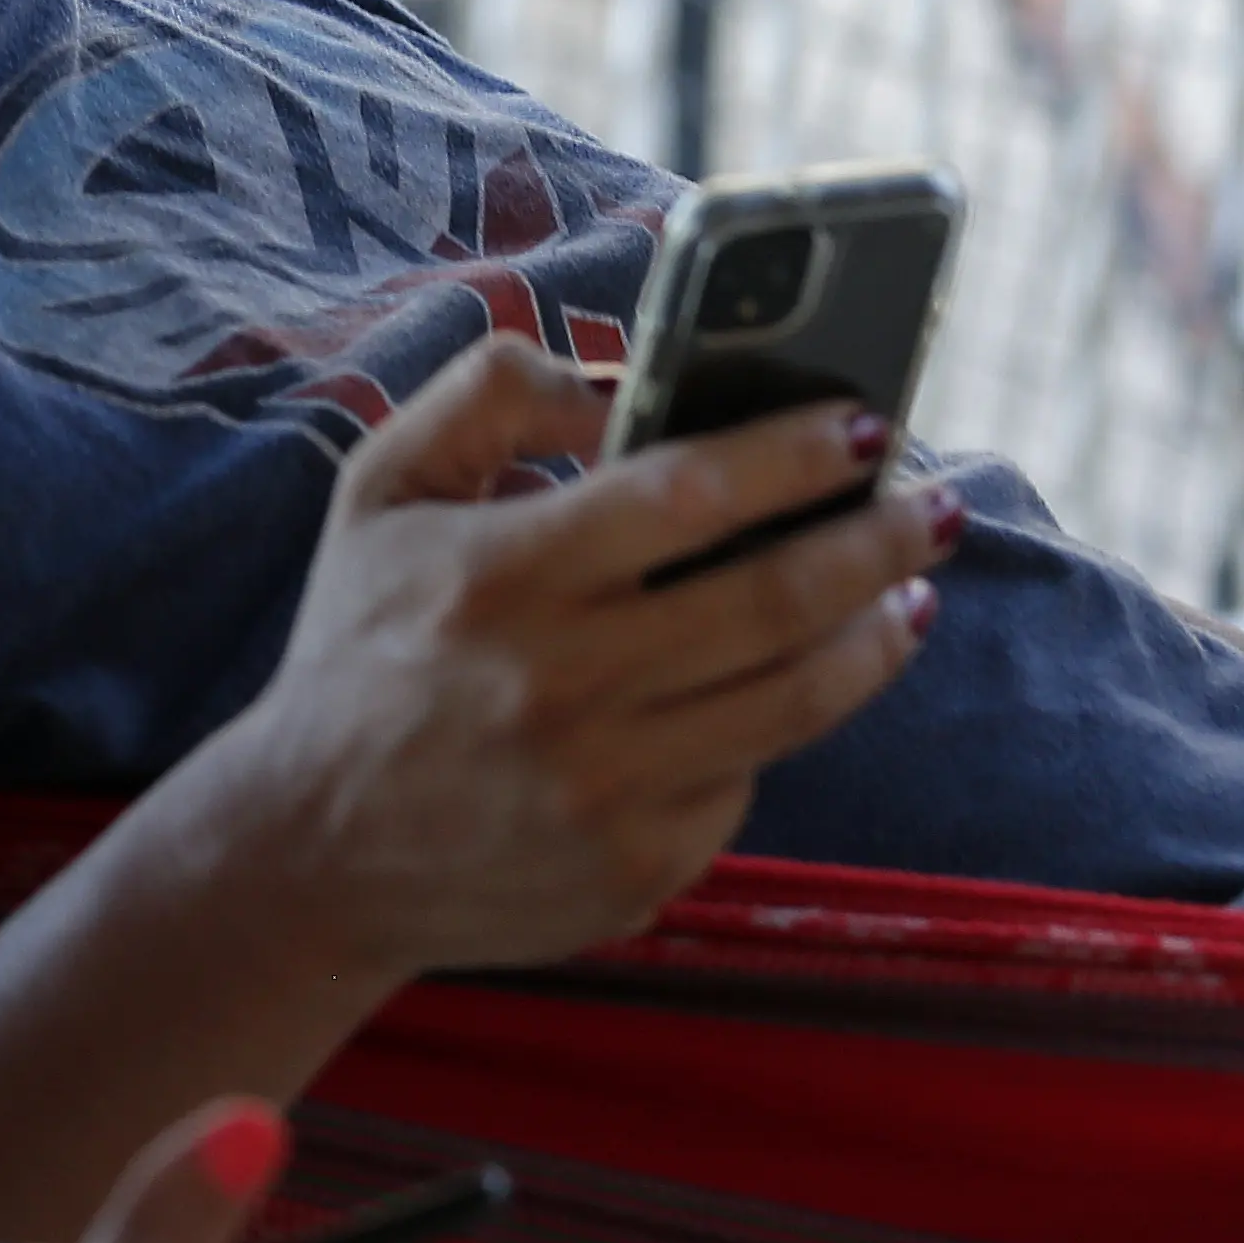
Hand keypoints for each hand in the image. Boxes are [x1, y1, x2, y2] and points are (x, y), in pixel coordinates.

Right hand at [209, 341, 944, 978]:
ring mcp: (605, 788)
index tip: (866, 420)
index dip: (796, 453)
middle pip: (774, 597)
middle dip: (879, 538)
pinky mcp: (635, 870)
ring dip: (877, 634)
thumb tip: (623, 373)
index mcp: (499, 573)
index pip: (687, 491)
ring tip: (912, 591)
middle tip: (934, 504)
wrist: (309, 851)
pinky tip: (798, 682)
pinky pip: (746, 780)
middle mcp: (558, 683)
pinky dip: (781, 724)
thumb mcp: (380, 490)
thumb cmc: (359, 646)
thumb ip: (488, 394)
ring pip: (794, 698)